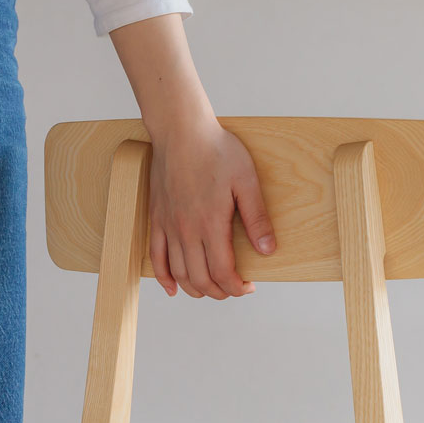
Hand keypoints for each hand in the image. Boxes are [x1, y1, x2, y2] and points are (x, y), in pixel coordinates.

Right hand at [148, 116, 275, 298]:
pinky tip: (174, 287)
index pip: (222, 272)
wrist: (181, 131)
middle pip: (200, 279)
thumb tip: (267, 250)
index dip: (236, 287)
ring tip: (211, 289)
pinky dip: (164, 277)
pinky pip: (155, 257)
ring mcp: (169, 226)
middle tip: (234, 288)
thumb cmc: (216, 150)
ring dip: (195, 289)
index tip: (248, 286)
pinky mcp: (156, 218)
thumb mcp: (246, 181)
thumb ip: (257, 218)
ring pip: (179, 273)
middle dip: (220, 292)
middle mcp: (186, 230)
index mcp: (211, 223)